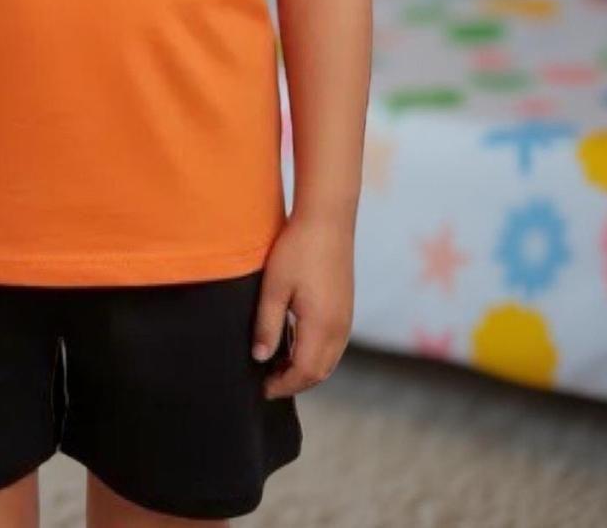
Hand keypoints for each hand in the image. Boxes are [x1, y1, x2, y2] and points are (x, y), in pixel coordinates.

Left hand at [252, 211, 354, 397]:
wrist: (328, 218)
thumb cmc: (297, 249)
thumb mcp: (274, 287)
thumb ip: (267, 325)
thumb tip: (260, 358)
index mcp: (322, 326)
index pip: (304, 373)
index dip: (282, 385)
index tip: (261, 388)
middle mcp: (339, 328)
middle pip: (319, 372)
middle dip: (294, 382)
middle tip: (267, 380)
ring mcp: (346, 318)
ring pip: (328, 360)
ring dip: (305, 368)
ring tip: (277, 363)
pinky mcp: (346, 307)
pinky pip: (333, 344)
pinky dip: (315, 353)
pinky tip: (294, 341)